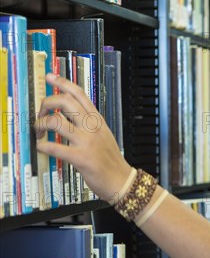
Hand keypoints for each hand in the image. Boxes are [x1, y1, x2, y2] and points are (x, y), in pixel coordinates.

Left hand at [35, 73, 132, 202]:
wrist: (122, 179)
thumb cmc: (111, 159)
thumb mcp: (104, 134)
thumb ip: (89, 123)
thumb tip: (69, 114)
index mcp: (97, 120)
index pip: (79, 94)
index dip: (62, 82)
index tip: (50, 77)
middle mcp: (91, 127)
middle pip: (65, 102)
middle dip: (46, 103)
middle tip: (41, 113)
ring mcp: (86, 142)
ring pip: (56, 122)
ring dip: (40, 124)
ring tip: (38, 131)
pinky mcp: (80, 158)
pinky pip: (55, 147)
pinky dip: (43, 146)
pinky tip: (42, 147)